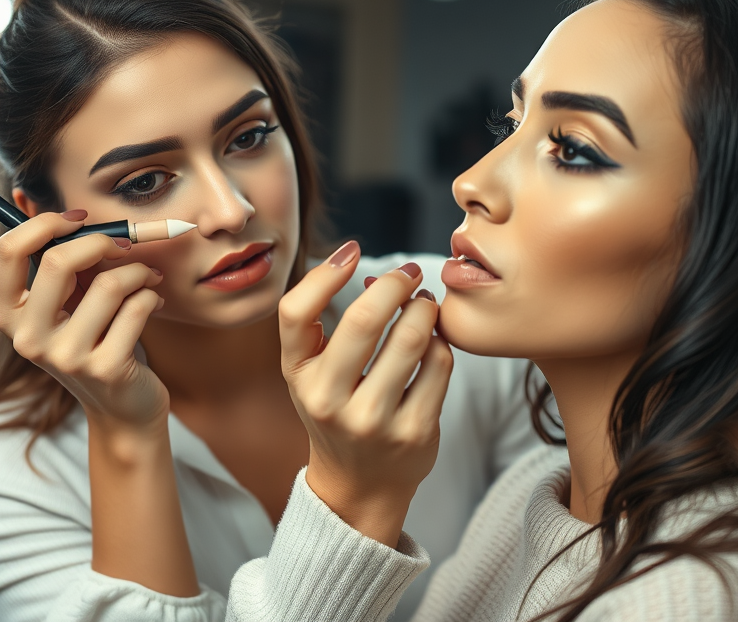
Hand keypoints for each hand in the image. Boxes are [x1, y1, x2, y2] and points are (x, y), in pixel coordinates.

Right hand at [0, 211, 168, 434]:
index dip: (47, 223)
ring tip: (148, 279)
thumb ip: (65, 265)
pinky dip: (153, 297)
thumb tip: (81, 216)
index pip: (10, 249)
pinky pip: (138, 307)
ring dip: (140, 272)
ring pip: (110, 284)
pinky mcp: (106, 368)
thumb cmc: (96, 340)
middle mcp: (28, 338)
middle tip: (127, 244)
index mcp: (9, 314)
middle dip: (103, 242)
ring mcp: (66, 357)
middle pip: (58, 261)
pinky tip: (154, 304)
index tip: (81, 219)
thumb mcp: (68, 304)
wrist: (124, 408)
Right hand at [279, 242, 453, 545]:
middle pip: (362, 321)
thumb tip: (377, 277)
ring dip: (425, 308)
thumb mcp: (312, 373)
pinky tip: (435, 339)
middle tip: (409, 273)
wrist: (359, 485)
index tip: (352, 251)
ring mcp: (372, 420)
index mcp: (298, 377)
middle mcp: (327, 401)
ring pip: (411, 340)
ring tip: (425, 303)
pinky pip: (439, 365)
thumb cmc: (337, 410)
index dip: (324, 274)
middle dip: (393, 284)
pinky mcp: (413, 432)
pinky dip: (441, 341)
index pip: (295, 312)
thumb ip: (326, 325)